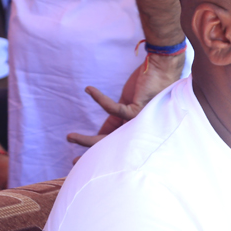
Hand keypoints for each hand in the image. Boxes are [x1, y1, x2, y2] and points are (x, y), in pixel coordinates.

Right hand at [66, 52, 183, 149]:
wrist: (161, 68)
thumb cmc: (146, 86)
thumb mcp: (126, 105)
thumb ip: (115, 119)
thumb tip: (100, 134)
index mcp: (134, 127)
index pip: (114, 143)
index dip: (97, 150)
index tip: (79, 158)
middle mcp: (139, 128)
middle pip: (113, 146)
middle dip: (92, 155)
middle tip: (74, 161)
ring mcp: (140, 122)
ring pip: (111, 137)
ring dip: (88, 139)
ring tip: (70, 137)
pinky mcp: (139, 110)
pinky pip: (114, 110)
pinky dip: (100, 99)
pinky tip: (89, 90)